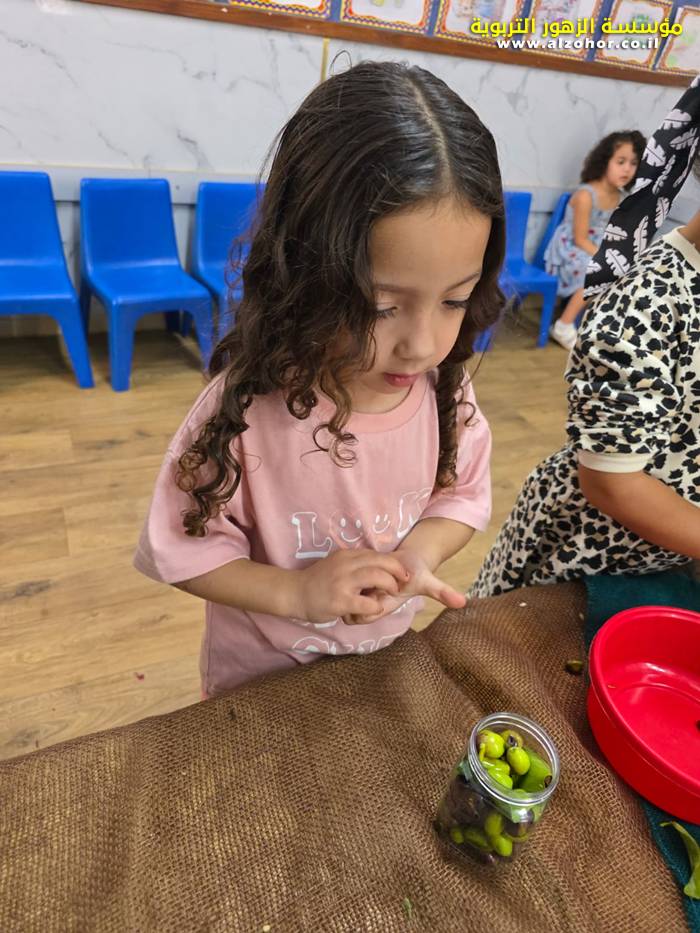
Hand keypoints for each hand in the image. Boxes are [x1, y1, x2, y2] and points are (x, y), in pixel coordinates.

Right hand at [295, 549, 409, 623]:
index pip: (376, 554)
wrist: (293, 593)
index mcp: (346, 556)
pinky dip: (375, 607)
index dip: (392, 562)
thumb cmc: (317, 581)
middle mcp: (346, 565)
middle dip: (397, 570)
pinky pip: (366, 604)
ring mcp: (342, 583)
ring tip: (392, 593)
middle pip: (381, 561)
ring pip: (376, 577)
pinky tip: (375, 608)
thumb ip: (353, 564)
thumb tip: (373, 567)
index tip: (400, 572)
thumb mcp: (336, 565)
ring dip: (390, 585)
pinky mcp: (339, 601)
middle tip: (404, 581)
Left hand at [343, 548, 466, 624]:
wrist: (408, 558)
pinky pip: (344, 581)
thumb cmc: (418, 571)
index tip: (381, 592)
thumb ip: (443, 593)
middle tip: (371, 583)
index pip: (364, 616)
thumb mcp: (429, 582)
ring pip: (345, 596)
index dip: (369, 604)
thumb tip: (463, 603)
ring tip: (366, 576)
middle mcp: (369, 603)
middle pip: (350, 609)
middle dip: (358, 595)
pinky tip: (360, 569)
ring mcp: (361, 593)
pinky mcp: (356, 581)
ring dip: (352, 585)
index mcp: (381, 606)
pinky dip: (350, 574)